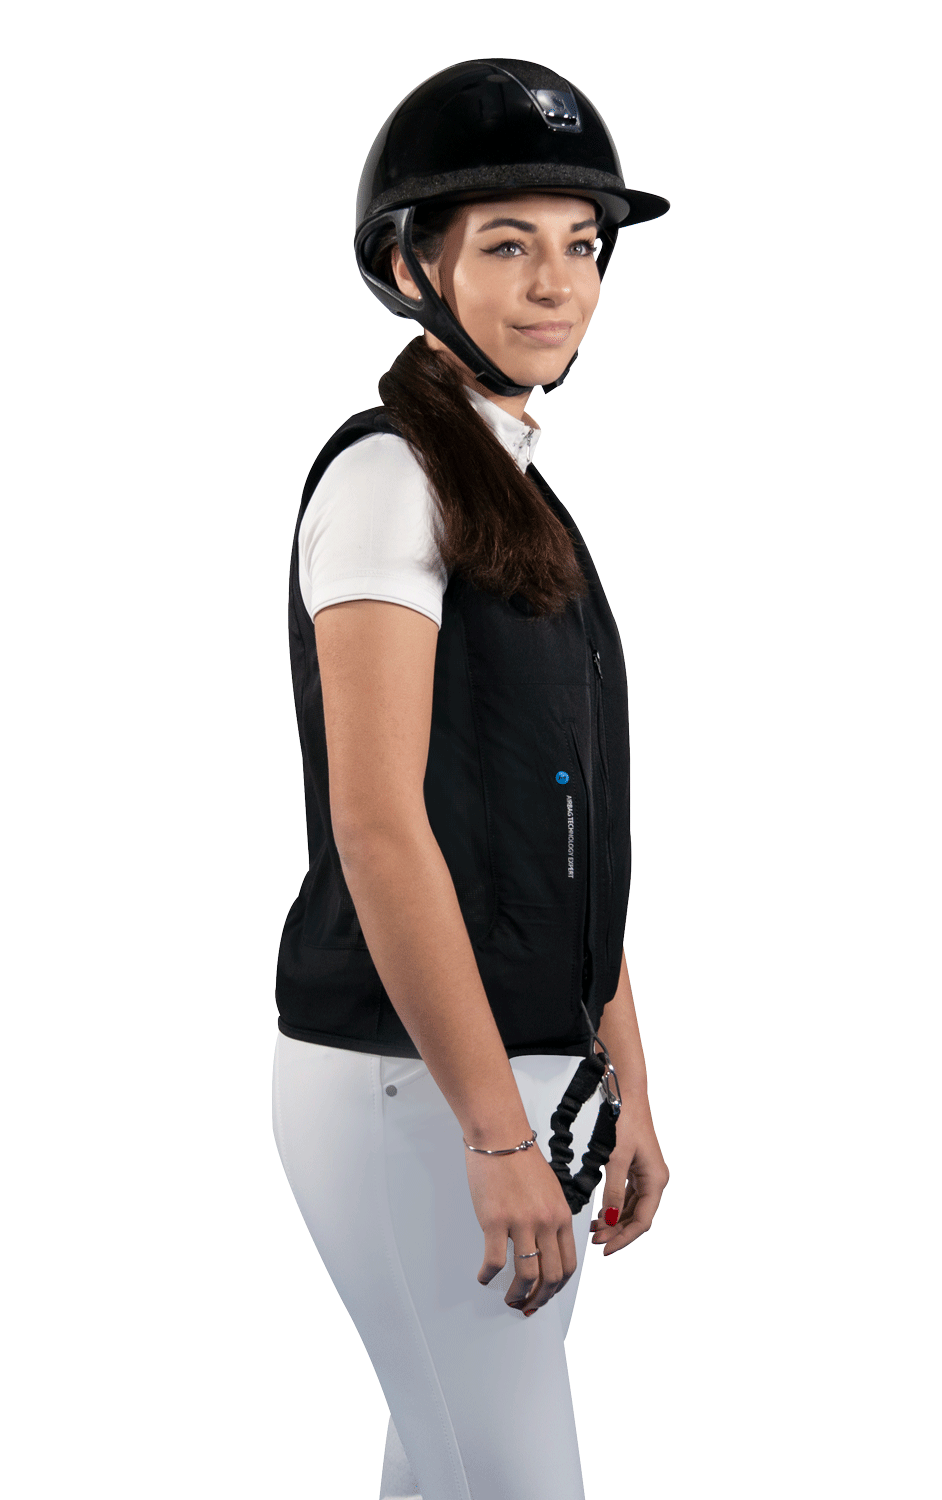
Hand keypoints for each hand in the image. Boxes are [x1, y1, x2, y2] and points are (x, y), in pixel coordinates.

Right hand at [466, 1140, 577, 1314]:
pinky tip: (484, 1276)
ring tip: (508, 1298)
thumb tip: (543, 1247)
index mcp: (561, 1216)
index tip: (547, 1295)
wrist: (500, 1136)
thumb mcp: (550, 1191)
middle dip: (540, 1298)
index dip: (558, 1287)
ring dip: (517, 1294)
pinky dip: (489, 1276)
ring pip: (526, 1275)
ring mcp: (521, 1222)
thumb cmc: (521, 1160)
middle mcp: (546, 1222)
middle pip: (550, 1276)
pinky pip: (495, 1261)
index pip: (568, 1264)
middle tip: (528, 1304)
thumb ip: (551, 1219)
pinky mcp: (495, 1220)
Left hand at [589, 1089, 668, 1254]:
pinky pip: (628, 1194)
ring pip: (632, 1207)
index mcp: (656, 1180)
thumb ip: (613, 1191)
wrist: (626, 1094)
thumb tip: (610, 1220)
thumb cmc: (624, 1121)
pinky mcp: (637, 1167)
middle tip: (595, 1241)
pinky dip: (615, 1205)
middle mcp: (655, 1179)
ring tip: (594, 1230)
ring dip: (615, 1220)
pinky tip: (600, 1212)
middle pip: (638, 1217)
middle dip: (617, 1231)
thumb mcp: (616, 1159)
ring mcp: (646, 1173)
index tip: (605, 1249)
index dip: (624, 1238)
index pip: (642, 1221)